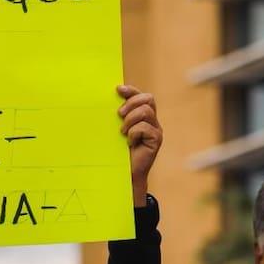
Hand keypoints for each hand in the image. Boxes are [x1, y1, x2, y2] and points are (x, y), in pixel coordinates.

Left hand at [117, 85, 161, 206]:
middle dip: (131, 103)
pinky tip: (129, 142)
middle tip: (119, 115)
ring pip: (146, 111)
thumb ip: (117, 116)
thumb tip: (107, 100)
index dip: (131, 90)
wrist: (124, 173)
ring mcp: (155, 130)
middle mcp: (152, 120)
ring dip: (130, 120)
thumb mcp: (115, 129)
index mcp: (143, 115)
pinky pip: (145, 127)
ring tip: (122, 132)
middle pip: (148, 99)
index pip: (142, 96)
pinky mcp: (156, 139)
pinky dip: (133, 133)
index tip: (117, 89)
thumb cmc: (117, 151)